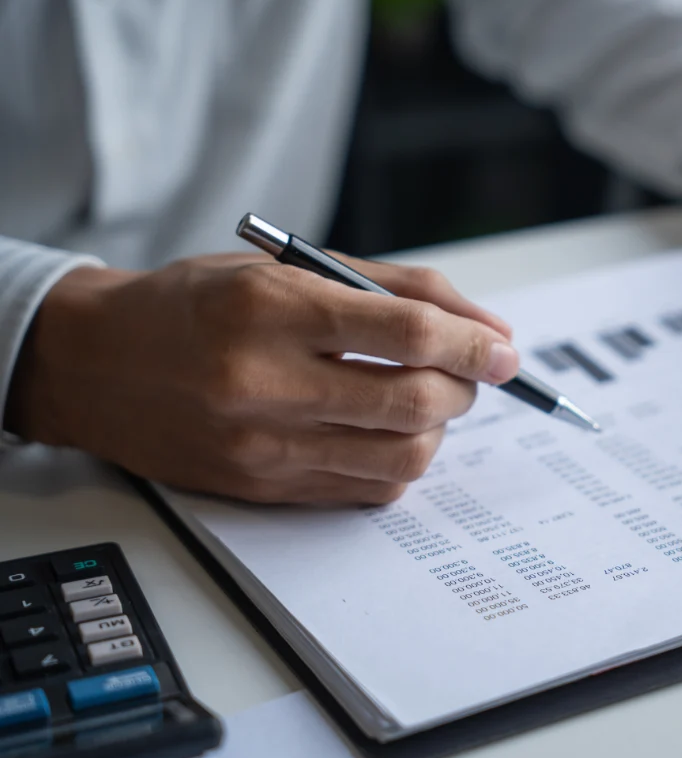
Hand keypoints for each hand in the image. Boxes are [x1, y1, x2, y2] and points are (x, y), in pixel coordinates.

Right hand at [6, 254, 518, 504]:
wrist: (99, 363)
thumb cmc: (199, 303)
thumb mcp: (289, 268)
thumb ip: (395, 290)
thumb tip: (487, 328)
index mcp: (271, 309)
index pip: (407, 333)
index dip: (474, 343)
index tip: (505, 350)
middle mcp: (264, 382)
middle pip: (414, 401)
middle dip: (465, 388)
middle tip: (468, 373)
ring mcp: (262, 445)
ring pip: (401, 456)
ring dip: (438, 429)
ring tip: (425, 400)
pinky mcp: (261, 487)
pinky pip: (368, 490)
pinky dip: (401, 461)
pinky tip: (386, 432)